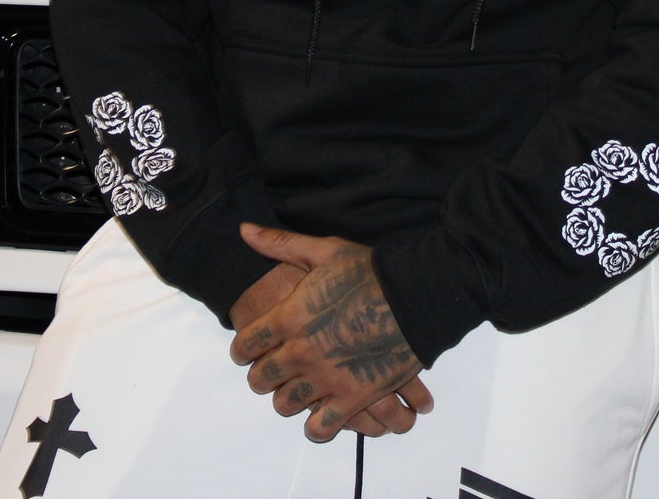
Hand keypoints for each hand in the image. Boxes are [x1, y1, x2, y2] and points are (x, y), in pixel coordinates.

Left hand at [229, 223, 432, 442]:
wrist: (415, 295)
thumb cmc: (371, 272)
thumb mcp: (323, 250)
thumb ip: (280, 244)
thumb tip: (244, 230)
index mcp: (289, 317)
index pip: (245, 345)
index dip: (243, 349)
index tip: (248, 351)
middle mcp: (300, 352)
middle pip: (261, 380)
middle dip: (263, 376)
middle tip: (272, 371)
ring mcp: (325, 378)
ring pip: (285, 405)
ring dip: (288, 399)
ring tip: (296, 391)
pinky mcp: (353, 398)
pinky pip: (321, 427)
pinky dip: (317, 426)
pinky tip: (319, 416)